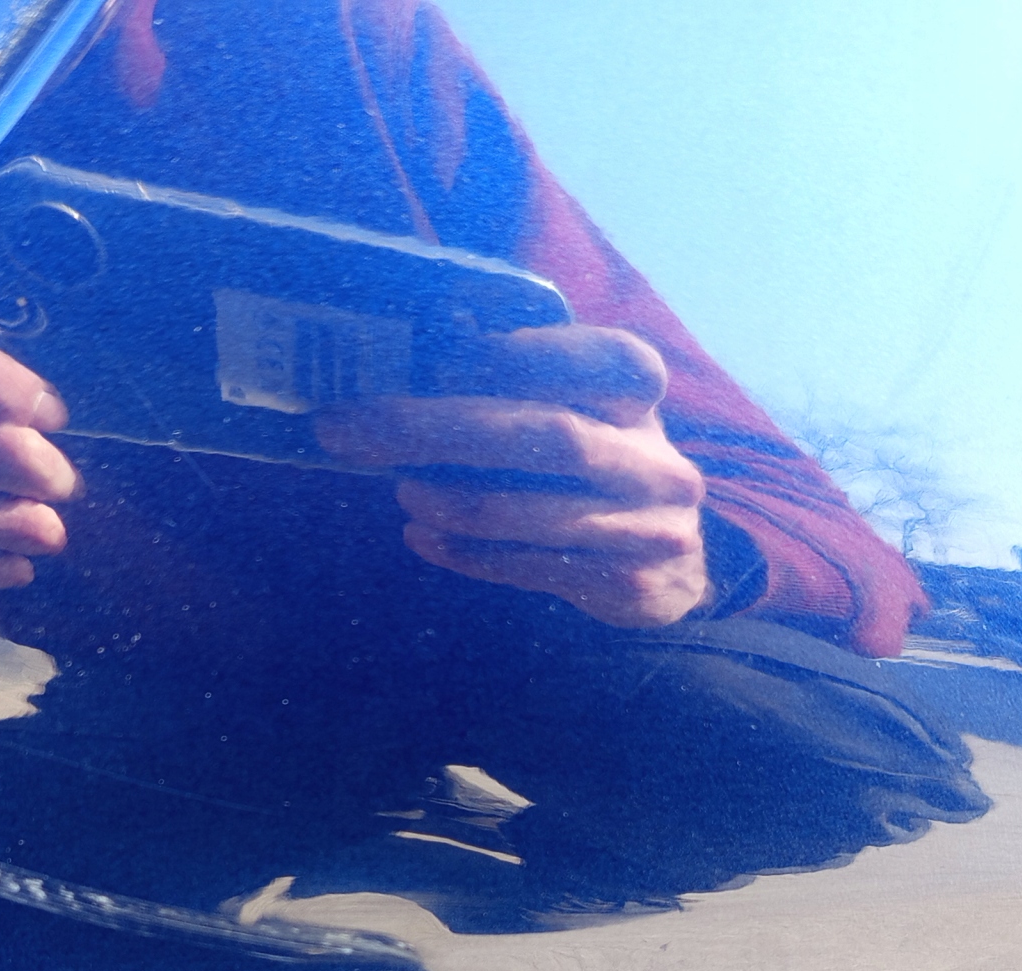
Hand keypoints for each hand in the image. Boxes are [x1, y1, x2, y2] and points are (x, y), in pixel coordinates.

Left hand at [314, 325, 709, 628]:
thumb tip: (434, 338)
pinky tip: (420, 536)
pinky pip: (530, 567)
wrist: (670, 564)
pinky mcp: (626, 583)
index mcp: (641, 394)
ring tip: (398, 489)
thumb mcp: (577, 408)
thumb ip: (519, 378)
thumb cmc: (597, 463)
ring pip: (532, 511)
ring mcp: (647, 525)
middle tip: (350, 427)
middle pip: (548, 434)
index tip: (435, 356)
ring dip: (451, 500)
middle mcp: (654, 458)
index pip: (599, 358)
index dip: (524, 354)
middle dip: (439, 430)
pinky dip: (466, 553)